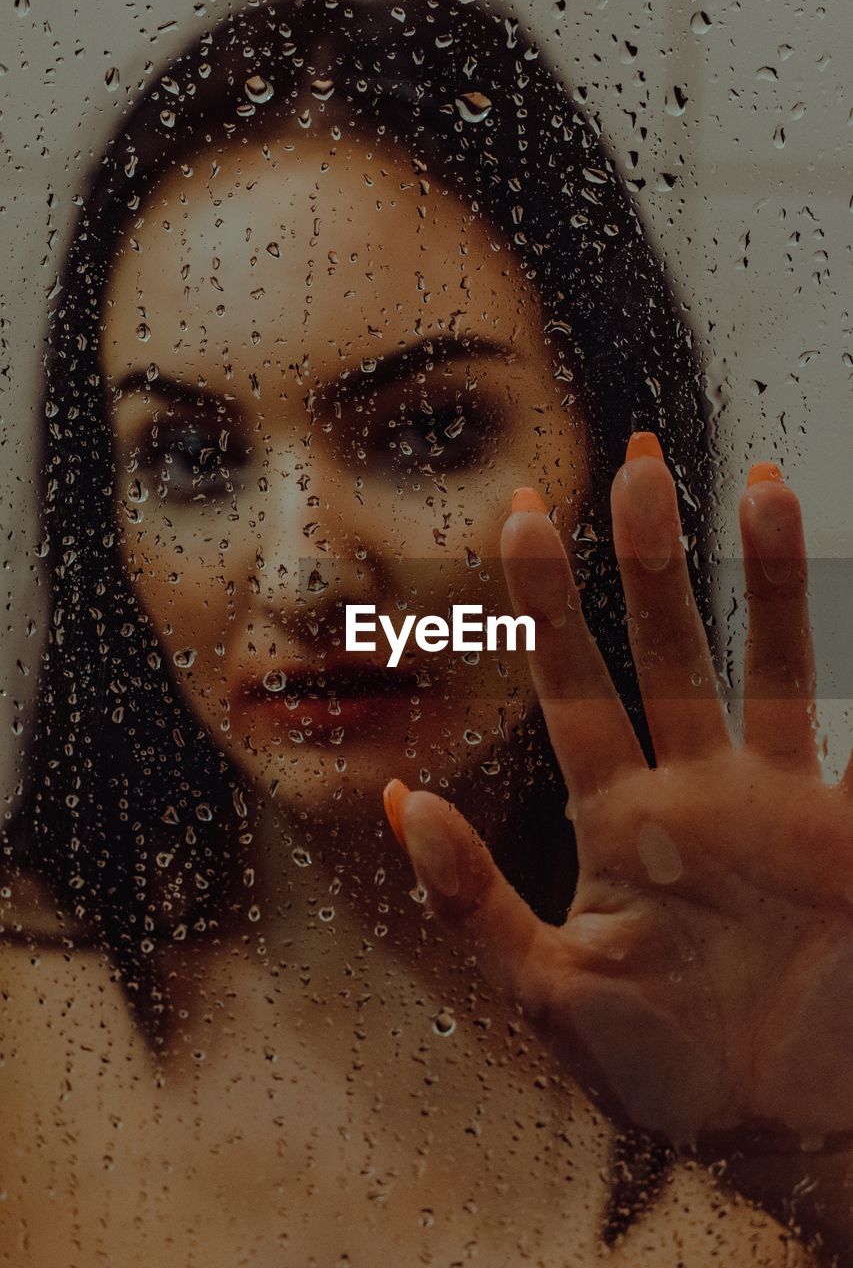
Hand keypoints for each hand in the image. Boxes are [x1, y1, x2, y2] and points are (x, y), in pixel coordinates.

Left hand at [383, 435, 852, 1154]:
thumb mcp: (550, 998)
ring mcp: (784, 805)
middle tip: (636, 466)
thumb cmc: (662, 1074)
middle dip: (653, 563)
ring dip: (767, 585)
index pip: (574, 692)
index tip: (522, 515)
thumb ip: (470, 901)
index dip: (548, 608)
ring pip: (774, 670)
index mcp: (622, 822)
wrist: (787, 1134)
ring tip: (762, 487)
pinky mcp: (852, 831)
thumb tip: (395, 798)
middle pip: (669, 654)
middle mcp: (699, 793)